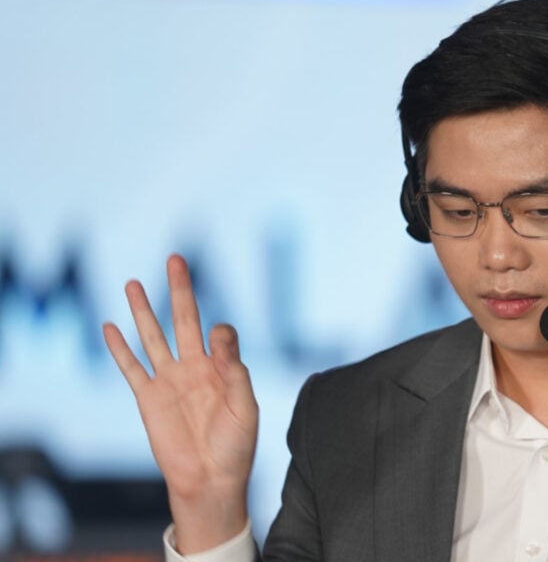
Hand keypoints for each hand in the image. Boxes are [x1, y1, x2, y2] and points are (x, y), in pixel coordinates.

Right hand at [103, 254, 257, 552]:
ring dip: (144, 310)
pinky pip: (131, 367)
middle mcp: (195, 368)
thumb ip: (235, 370)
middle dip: (180, 289)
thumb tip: (219, 331)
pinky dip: (119, 348)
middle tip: (176, 259)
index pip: (220, 335)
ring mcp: (170, 381)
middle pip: (185, 319)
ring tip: (134, 283)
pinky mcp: (148, 398)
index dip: (221, 333)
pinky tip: (110, 325)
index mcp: (223, 369)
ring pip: (154, 337)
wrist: (211, 482)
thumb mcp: (245, 407)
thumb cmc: (236, 447)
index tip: (218, 339)